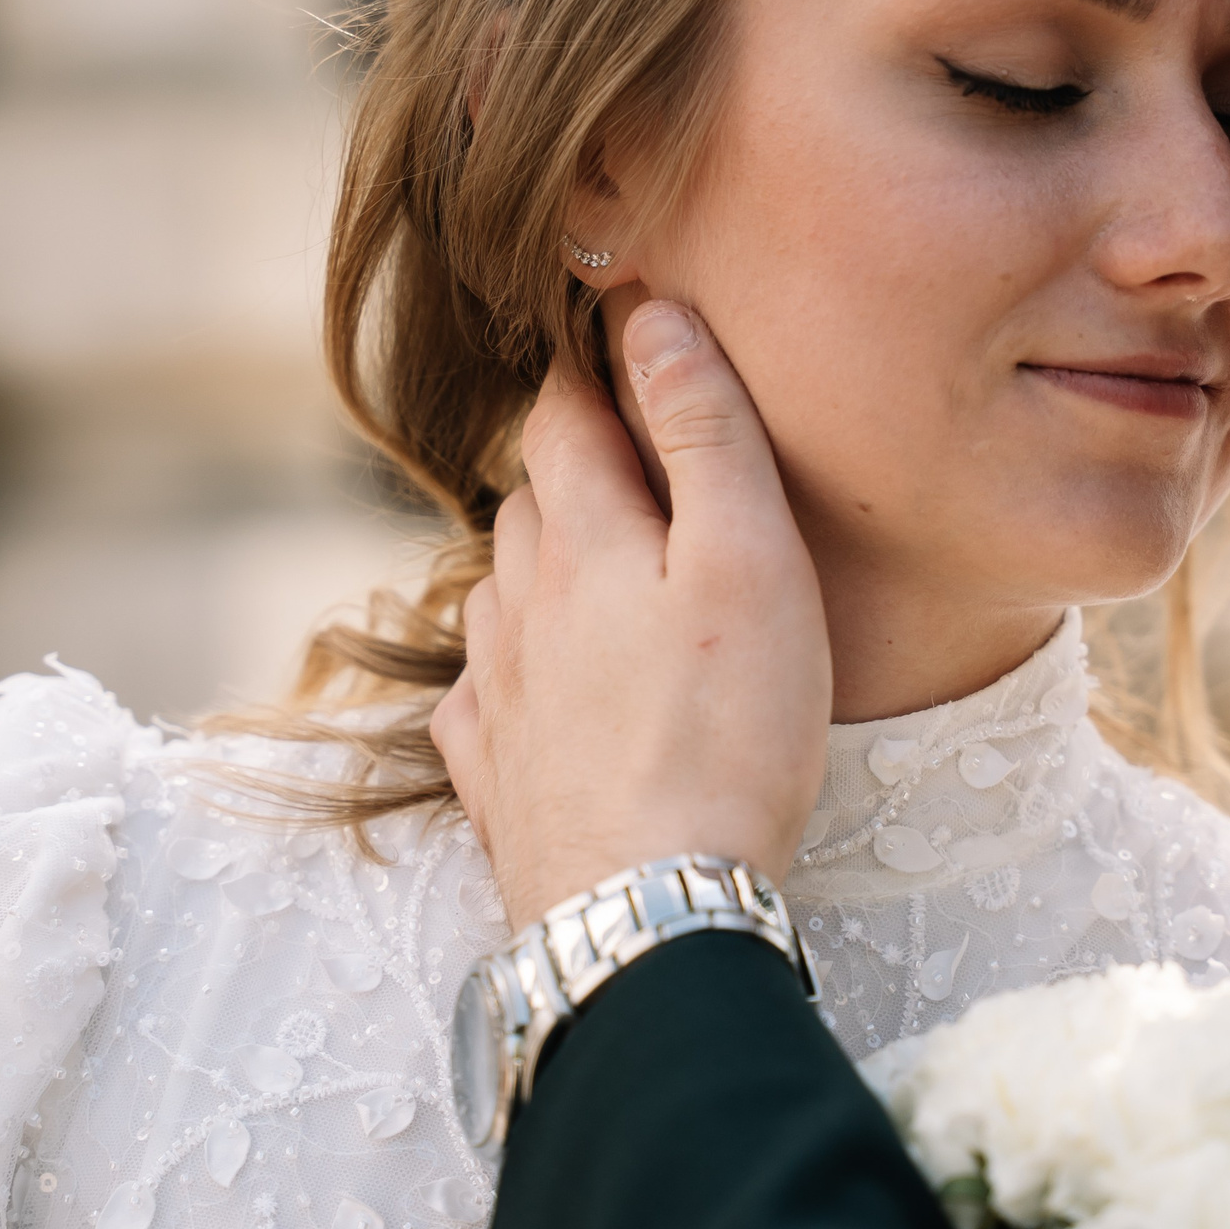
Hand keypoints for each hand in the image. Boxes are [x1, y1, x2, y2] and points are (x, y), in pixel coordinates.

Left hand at [431, 301, 830, 926]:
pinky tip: (536, 685)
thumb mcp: (748, 559)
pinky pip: (481, 690)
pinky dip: (508, 664)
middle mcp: (518, 602)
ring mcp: (497, 692)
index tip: (614, 337)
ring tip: (601, 570)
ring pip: (501, 590)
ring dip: (543, 564)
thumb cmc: (725, 734)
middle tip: (636, 461)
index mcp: (582, 536)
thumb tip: (651, 318)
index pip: (562, 413)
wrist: (648, 910)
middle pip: (531, 499)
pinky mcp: (491, 774)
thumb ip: (703, 433)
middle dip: (575, 468)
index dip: (589, 367)